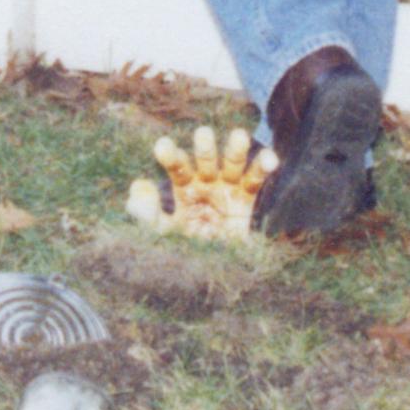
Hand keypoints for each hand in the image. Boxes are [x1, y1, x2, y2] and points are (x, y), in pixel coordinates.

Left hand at [127, 124, 277, 239]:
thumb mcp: (162, 234)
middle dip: (205, 148)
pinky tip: (270, 158)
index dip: (170, 155)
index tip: (162, 147)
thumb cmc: (183, 251)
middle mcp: (205, 182)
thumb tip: (139, 185)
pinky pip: (255, 180)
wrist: (212, 274)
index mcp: (183, 186)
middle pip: (206, 159)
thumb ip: (148, 213)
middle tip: (204, 134)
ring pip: (232, 164)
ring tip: (239, 135)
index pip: (176, 166)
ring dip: (236, 150)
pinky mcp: (245, 200)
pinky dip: (263, 167)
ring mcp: (227, 188)